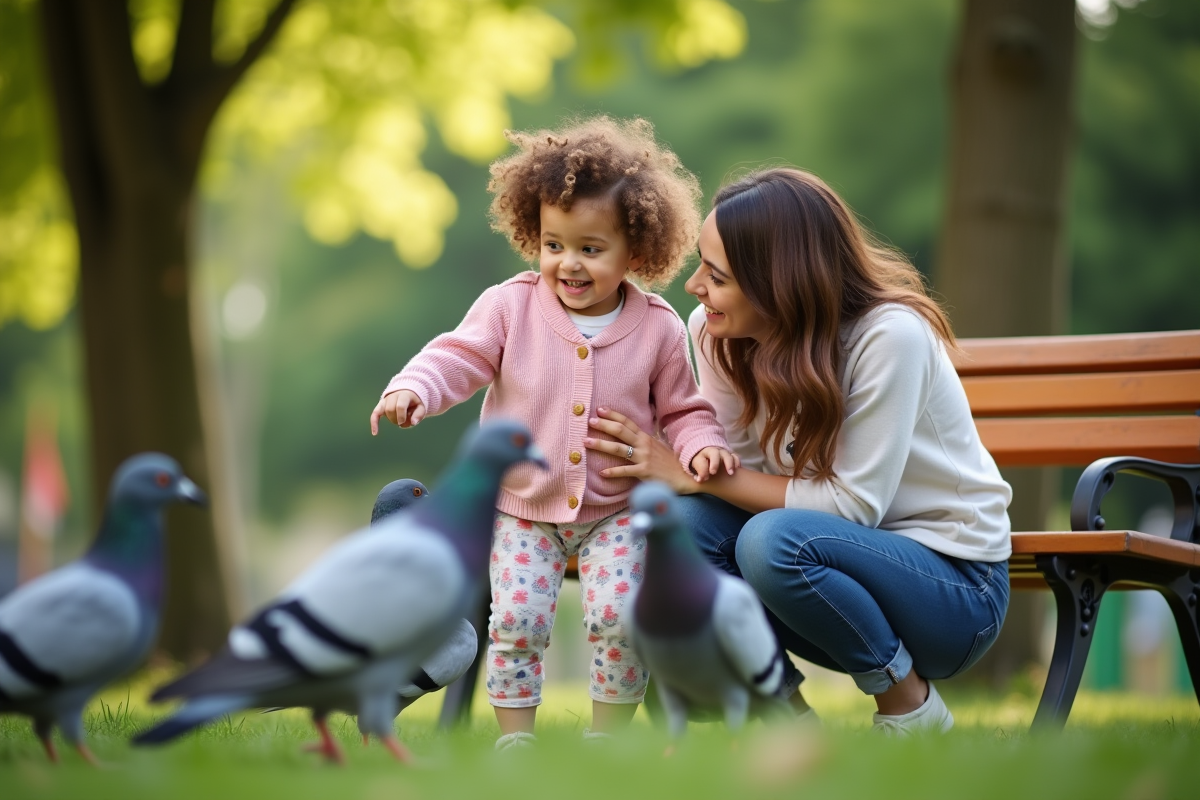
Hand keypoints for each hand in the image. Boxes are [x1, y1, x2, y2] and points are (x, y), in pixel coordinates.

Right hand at [369, 390, 425, 433]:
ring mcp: (386, 400)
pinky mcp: (380, 405)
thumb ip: (418, 415)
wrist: (407, 393)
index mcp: (404, 395)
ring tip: (399, 420)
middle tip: (403, 421)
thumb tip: (413, 423)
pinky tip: (375, 433)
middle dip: (396, 419)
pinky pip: (375, 414)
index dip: (401, 416)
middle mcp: (393, 396)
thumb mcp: (421, 407)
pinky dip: (374, 423)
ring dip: (392, 420)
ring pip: (385, 412)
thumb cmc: (414, 403)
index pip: (400, 405)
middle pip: (391, 409)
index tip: (402, 422)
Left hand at [584, 407, 698, 494]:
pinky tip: (602, 472)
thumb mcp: (657, 447)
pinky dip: (613, 471)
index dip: (613, 415)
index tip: (599, 409)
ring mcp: (644, 457)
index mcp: (646, 437)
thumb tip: (631, 436)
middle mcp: (644, 444)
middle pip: (621, 431)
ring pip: (619, 448)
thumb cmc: (670, 463)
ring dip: (601, 444)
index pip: (627, 422)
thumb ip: (644, 441)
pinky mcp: (645, 471)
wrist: (686, 477)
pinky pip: (626, 471)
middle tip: (589, 421)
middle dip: (603, 425)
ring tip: (586, 442)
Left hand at [690, 447, 739, 482]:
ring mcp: (722, 453)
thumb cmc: (701, 465)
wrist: (708, 455)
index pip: (701, 461)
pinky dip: (736, 462)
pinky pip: (735, 456)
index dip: (702, 470)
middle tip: (713, 473)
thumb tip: (700, 480)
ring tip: (731, 473)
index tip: (704, 478)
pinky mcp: (730, 455)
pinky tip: (737, 469)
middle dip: (714, 463)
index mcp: (701, 455)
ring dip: (729, 463)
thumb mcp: (697, 468)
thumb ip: (698, 474)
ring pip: (726, 455)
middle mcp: (712, 452)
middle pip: (714, 454)